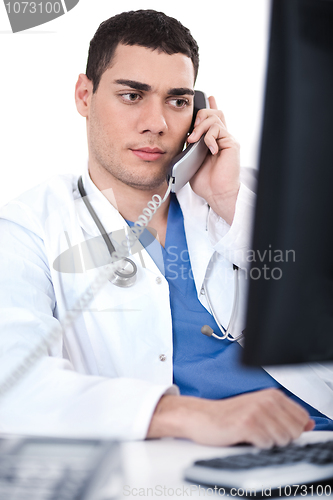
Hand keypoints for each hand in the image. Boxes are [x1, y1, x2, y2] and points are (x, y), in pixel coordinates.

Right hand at [147, 389, 314, 448]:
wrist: (203, 417)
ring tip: (253, 434)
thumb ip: (285, 415)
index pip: (302, 418)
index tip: (277, 429)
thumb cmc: (230, 415)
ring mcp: (257, 411)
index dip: (293, 430)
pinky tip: (245, 436)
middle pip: (294, 431)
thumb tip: (308, 424)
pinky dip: (257, 445)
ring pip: (282, 439)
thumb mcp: (260, 409)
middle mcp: (266, 400)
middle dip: (281, 438)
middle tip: (262, 432)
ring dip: (268, 442)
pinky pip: (266, 444)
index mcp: (272, 395)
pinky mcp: (247, 424)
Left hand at [187, 96, 239, 224]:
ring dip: (201, 127)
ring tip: (194, 140)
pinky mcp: (231, 144)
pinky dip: (209, 138)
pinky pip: (219, 130)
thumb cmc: (204, 181)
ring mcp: (227, 139)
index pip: (213, 118)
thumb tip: (182, 136)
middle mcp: (221, 137)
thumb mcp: (190, 160)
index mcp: (212, 140)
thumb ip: (189, 146)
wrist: (216, 194)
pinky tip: (209, 149)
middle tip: (191, 133)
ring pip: (215, 118)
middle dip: (199, 116)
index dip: (210, 106)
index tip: (206, 97)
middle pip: (213, 113)